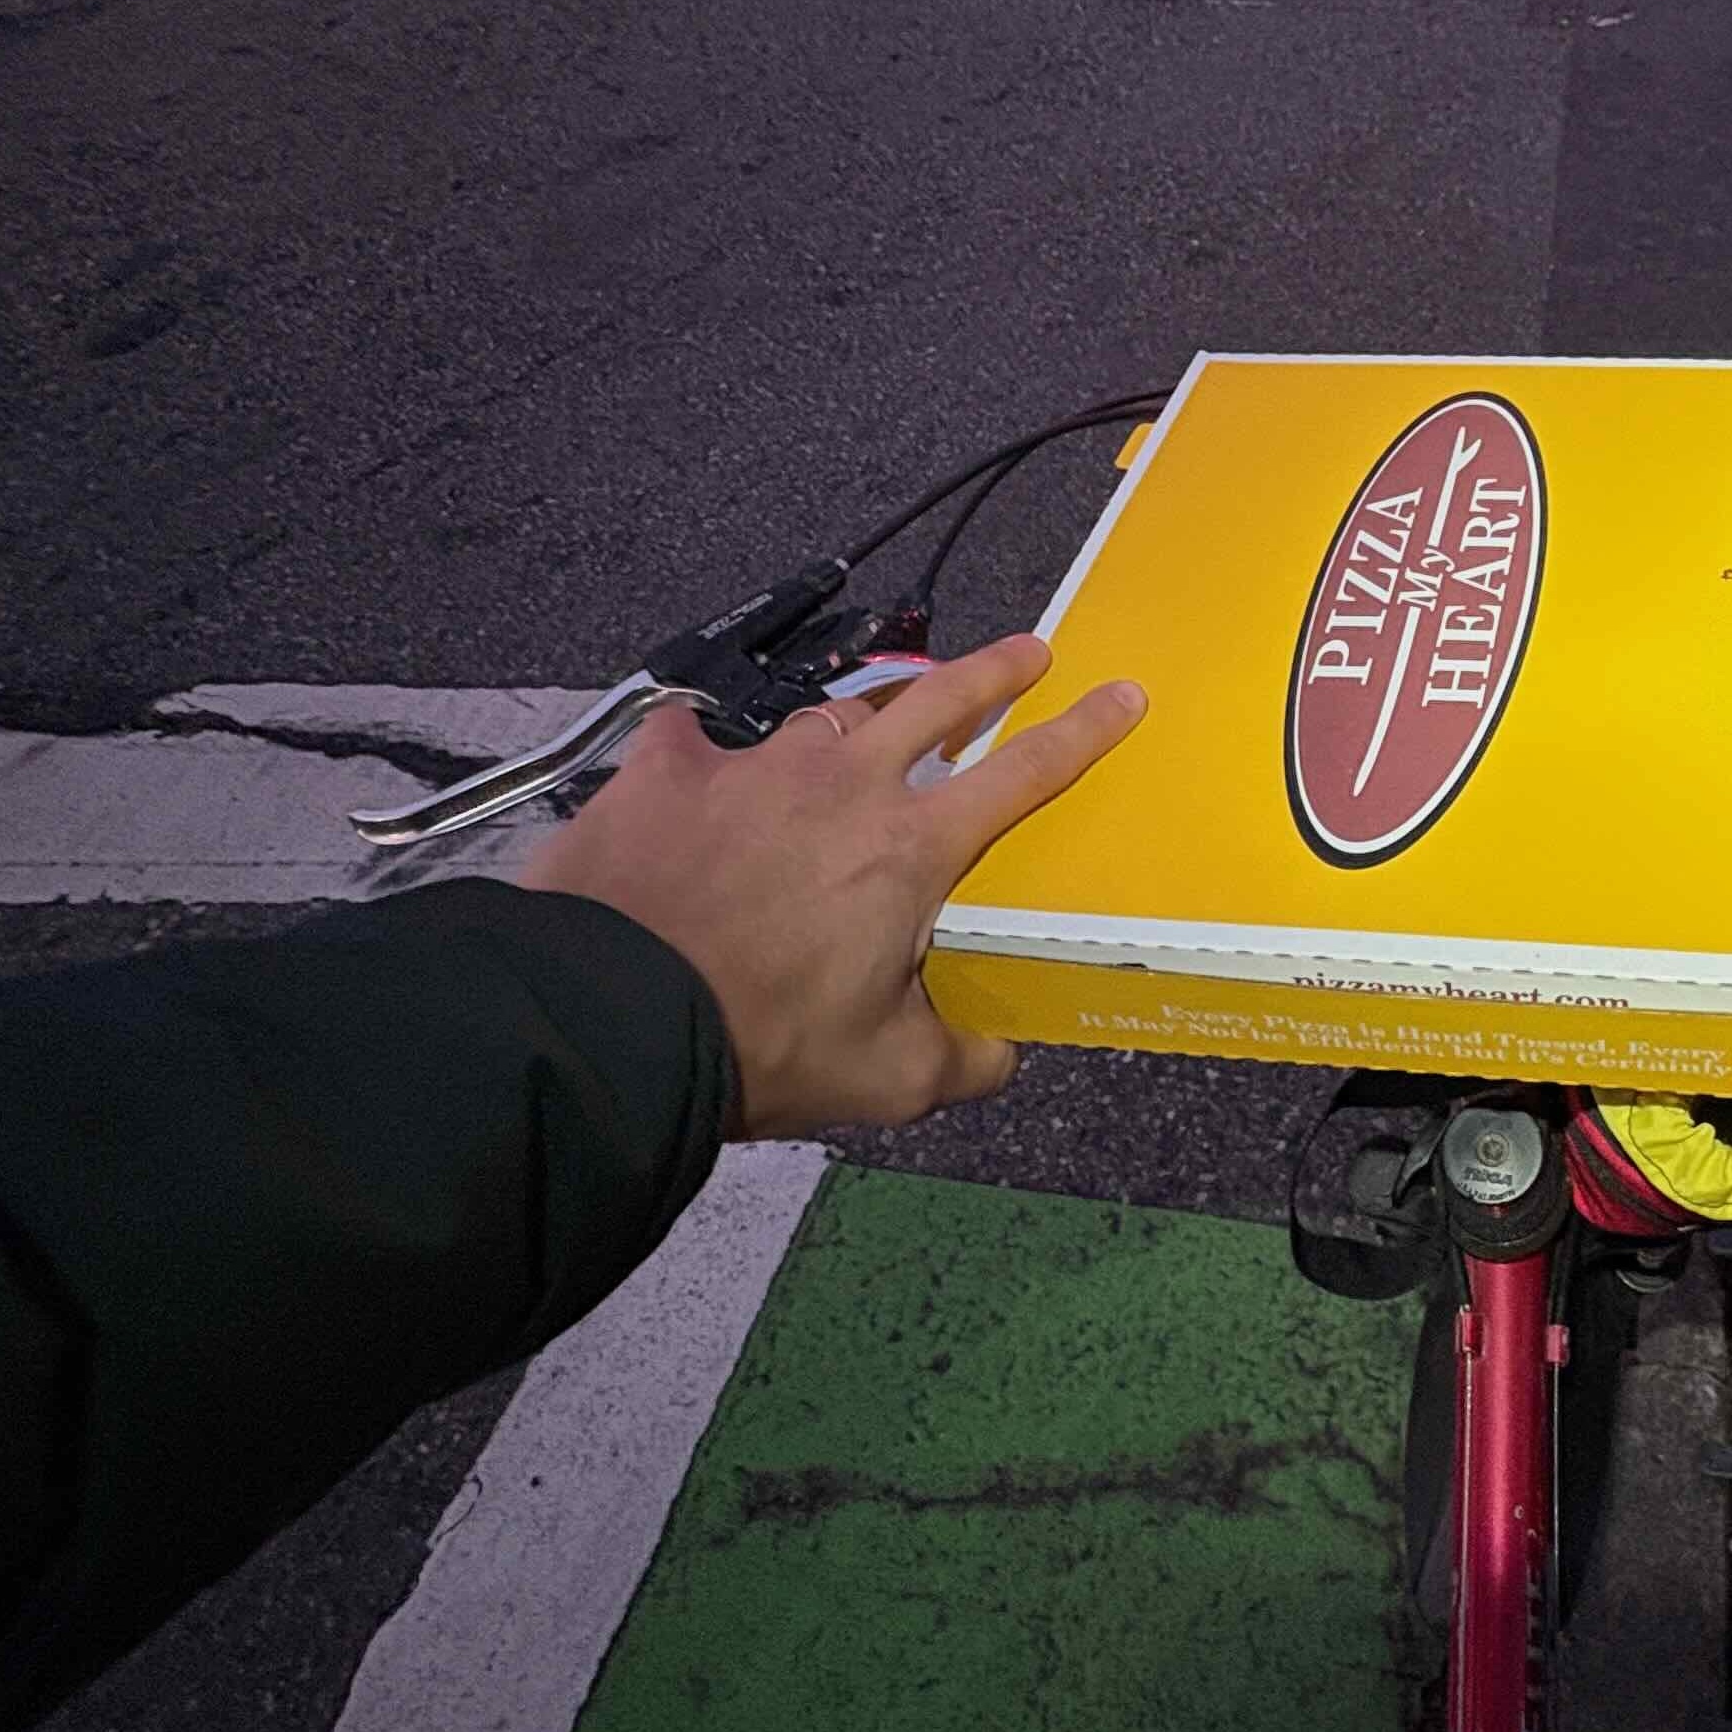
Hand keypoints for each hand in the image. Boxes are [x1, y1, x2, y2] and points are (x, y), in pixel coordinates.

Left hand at [522, 636, 1143, 1139]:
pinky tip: (697, 757)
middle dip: (993, 670)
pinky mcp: (667, 772)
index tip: (1122, 693)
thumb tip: (1001, 1054)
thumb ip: (958, 1061)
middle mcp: (844, 785)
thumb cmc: (761, 1045)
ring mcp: (753, 767)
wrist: (609, 1019)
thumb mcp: (884, 1079)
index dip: (1082, 731)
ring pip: (827, 717)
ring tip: (866, 726)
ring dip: (859, 719)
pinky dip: (705, 749)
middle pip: (937, 699)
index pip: (1024, 772)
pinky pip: (694, 737)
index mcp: (912, 847)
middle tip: (1024, 652)